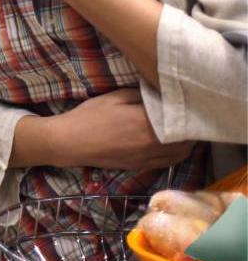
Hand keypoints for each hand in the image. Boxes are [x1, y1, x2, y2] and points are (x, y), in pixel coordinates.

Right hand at [45, 89, 194, 169]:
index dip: (189, 113)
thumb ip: (141, 95)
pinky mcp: (139, 166)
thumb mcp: (114, 97)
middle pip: (186, 140)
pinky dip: (175, 155)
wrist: (69, 142)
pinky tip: (172, 146)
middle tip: (190, 117)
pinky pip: (167, 163)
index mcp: (147, 123)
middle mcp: (152, 143)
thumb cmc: (89, 116)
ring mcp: (146, 157)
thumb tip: (161, 94)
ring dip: (187, 144)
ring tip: (185, 133)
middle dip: (191, 129)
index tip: (190, 104)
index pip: (180, 119)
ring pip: (180, 154)